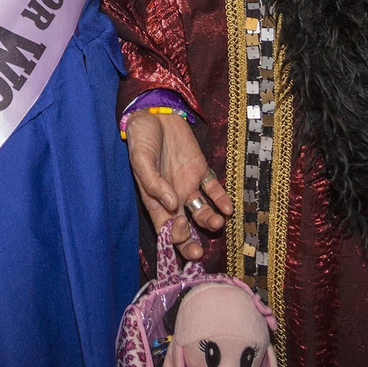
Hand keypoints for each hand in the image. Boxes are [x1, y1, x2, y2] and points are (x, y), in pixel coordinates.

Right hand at [125, 110, 232, 261]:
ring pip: (202, 212)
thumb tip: (171, 204)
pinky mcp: (201, 171)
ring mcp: (188, 185)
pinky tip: (227, 208)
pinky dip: (221, 200)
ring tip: (217, 222)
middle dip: (191, 244)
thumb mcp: (141, 159)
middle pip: (184, 229)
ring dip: (209, 221)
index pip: (164, 228)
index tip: (179, 228)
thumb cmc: (141, 138)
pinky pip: (213, 190)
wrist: (155, 114)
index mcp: (154, 200)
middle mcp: (173, 198)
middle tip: (199, 253)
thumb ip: (154, 182)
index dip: (172, 236)